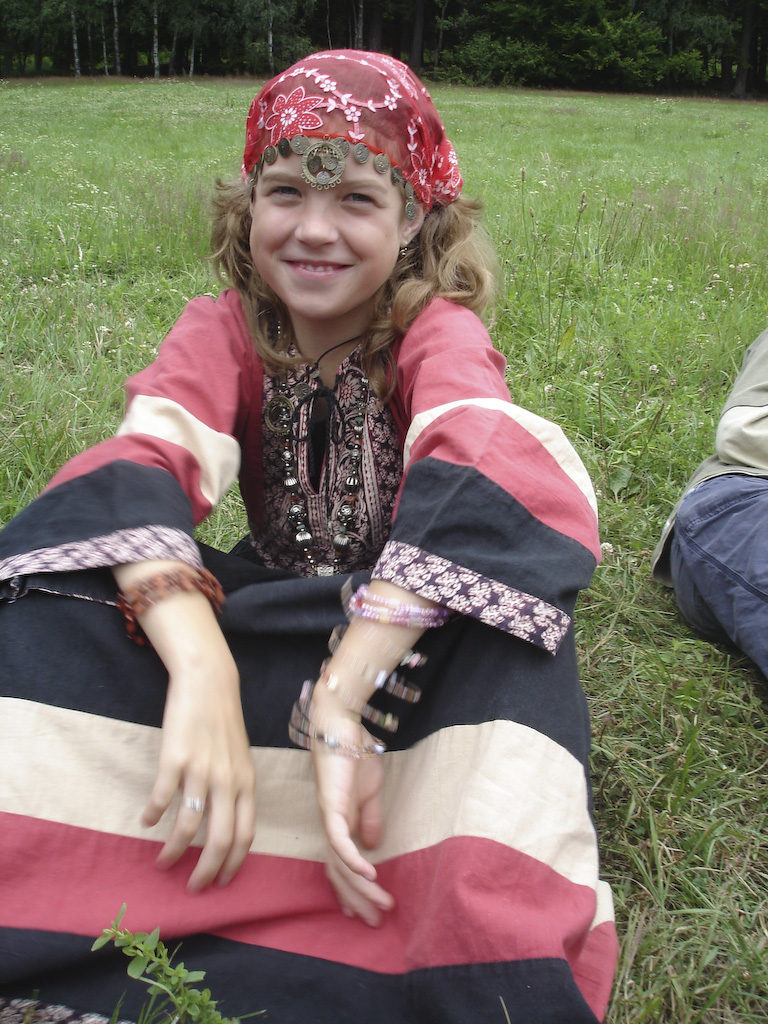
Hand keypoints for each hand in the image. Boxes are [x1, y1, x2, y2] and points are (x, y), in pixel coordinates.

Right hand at [142, 658, 255, 891]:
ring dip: (173, 851)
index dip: (232, 864)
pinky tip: (147, 821)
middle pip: (219, 840)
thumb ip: (236, 791)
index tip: (220, 883)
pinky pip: (162, 797)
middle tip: (193, 888)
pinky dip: (153, 815)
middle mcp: (227, 781)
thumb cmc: (224, 723)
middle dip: (205, 871)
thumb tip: (227, 828)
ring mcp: (201, 770)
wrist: (209, 683)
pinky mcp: (175, 758)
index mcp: (246, 783)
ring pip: (188, 826)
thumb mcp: (240, 759)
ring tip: (163, 863)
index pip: (245, 835)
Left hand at [311, 713, 393, 925]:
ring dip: (360, 887)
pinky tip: (370, 874)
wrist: (341, 727)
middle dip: (357, 898)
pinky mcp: (332, 807)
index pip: (341, 866)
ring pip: (340, 864)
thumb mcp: (370, 793)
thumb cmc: (354, 755)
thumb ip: (370, 818)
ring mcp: (329, 818)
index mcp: (339, 824)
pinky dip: (353, 860)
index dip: (351, 889)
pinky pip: (341, 842)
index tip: (366, 911)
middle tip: (375, 920)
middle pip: (339, 873)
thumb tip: (373, 845)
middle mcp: (330, 826)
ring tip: (380, 903)